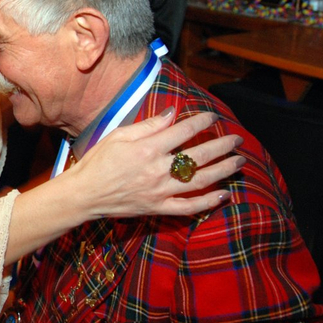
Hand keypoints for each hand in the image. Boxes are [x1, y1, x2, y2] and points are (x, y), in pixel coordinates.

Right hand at [68, 109, 244, 219]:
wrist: (84, 194)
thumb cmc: (97, 162)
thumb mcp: (118, 136)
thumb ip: (148, 126)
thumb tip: (172, 115)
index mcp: (148, 149)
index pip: (184, 132)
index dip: (202, 122)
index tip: (213, 117)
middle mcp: (158, 170)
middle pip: (199, 156)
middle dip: (222, 145)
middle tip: (237, 139)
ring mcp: (160, 191)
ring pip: (200, 181)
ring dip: (223, 170)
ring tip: (239, 162)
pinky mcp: (158, 208)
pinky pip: (189, 207)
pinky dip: (208, 202)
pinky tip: (224, 195)